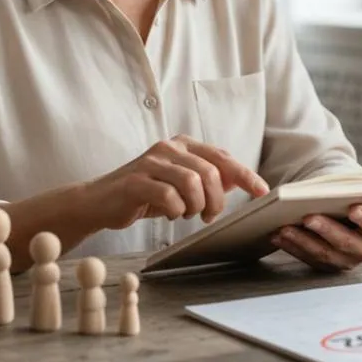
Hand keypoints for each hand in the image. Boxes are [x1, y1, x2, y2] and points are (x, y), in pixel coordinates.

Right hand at [85, 135, 269, 230]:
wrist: (99, 201)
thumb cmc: (143, 193)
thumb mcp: (179, 185)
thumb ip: (206, 179)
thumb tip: (237, 180)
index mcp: (182, 144)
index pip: (221, 157)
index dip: (245, 175)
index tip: (262, 192)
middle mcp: (168, 147)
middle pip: (209, 171)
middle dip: (216, 200)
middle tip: (209, 216)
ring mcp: (151, 162)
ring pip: (191, 182)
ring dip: (196, 205)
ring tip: (189, 215)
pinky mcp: (136, 181)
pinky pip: (168, 196)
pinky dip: (176, 210)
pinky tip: (171, 214)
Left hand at [271, 170, 361, 270]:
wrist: (348, 217)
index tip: (353, 208)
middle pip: (345, 243)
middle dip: (326, 231)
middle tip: (308, 216)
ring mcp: (343, 260)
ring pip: (322, 254)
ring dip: (302, 241)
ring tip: (284, 227)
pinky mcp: (323, 264)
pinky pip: (306, 258)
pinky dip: (292, 247)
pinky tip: (278, 235)